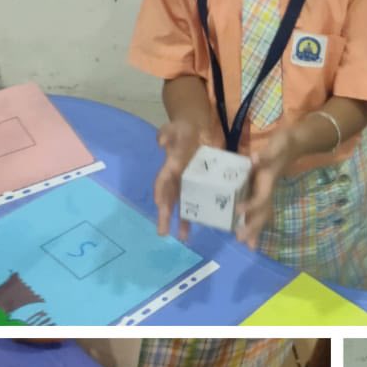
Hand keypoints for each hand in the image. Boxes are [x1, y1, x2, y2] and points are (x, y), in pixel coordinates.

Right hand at [155, 119, 203, 238]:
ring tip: (184, 238)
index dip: (160, 193)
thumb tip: (161, 142)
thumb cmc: (184, 129)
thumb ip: (168, 133)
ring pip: (185, 206)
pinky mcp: (203, 186)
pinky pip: (202, 202)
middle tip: (163, 233)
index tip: (160, 206)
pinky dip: (203, 214)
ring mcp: (190, 185)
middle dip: (166, 216)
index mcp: (170, 167)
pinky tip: (206, 225)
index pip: (162, 182)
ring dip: (184, 221)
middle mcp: (178, 180)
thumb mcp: (175, 128)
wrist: (198, 130)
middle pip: (170, 200)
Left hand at [236, 128, 293, 249]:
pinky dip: (253, 220)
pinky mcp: (262, 190)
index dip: (251, 206)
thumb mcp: (277, 145)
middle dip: (255, 228)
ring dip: (256, 229)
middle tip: (243, 242)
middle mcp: (268, 190)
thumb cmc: (284, 144)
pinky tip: (246, 229)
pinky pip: (257, 208)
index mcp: (269, 182)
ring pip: (262, 214)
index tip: (238, 211)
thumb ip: (267, 153)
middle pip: (263, 214)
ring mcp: (266, 191)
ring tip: (249, 245)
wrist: (294, 144)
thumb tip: (255, 158)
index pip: (261, 198)